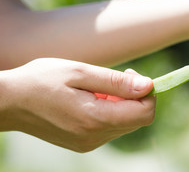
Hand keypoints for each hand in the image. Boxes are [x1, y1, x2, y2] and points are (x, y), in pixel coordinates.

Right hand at [0, 58, 154, 151]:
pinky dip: (111, 111)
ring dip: (122, 103)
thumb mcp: (79, 72)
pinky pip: (111, 127)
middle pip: (138, 119)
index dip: (148, 93)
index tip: (133, 75)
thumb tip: (148, 86)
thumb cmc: (41, 80)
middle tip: (116, 77)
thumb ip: (116, 82)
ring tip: (99, 87)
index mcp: (95, 119)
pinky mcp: (84, 143)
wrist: (9, 102)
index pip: (145, 113)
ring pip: (126, 123)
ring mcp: (89, 143)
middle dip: (136, 96)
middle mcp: (95, 137)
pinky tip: (93, 99)